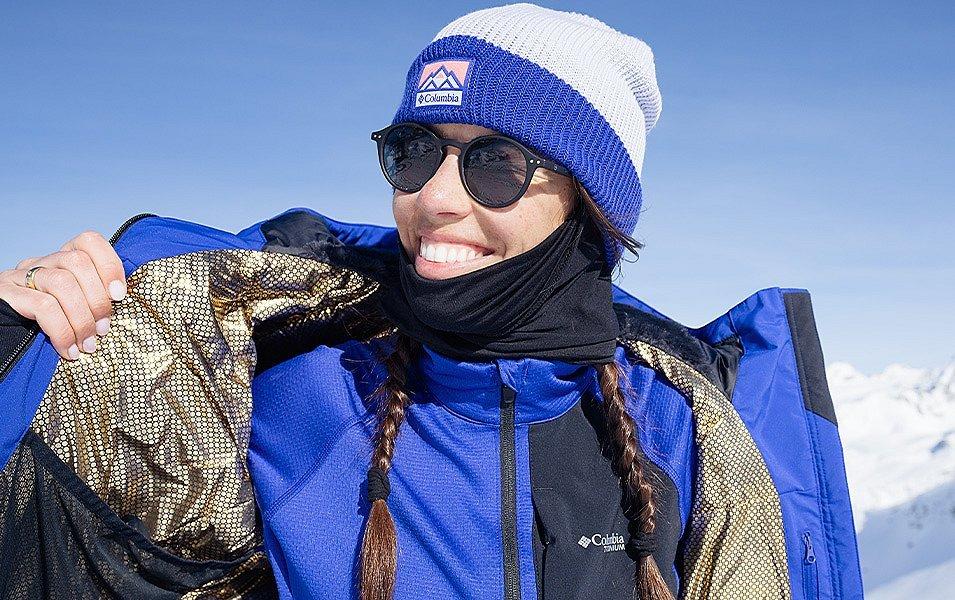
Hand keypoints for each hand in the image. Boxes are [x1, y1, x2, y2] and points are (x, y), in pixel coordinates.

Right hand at [0, 230, 126, 360]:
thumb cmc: (44, 327)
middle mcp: (40, 264)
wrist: (3, 342)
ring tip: (88, 344)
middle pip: (77, 262)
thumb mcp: (74, 309)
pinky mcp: (7, 295)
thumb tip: (121, 303)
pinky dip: (62, 331)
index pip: (88, 242)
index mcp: (60, 262)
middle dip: (97, 299)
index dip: (109, 265)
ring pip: (61, 283)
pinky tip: (68, 350)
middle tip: (103, 330)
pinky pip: (43, 307)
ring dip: (81, 318)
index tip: (119, 295)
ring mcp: (20, 277)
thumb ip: (92, 300)